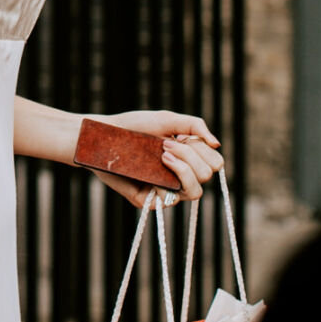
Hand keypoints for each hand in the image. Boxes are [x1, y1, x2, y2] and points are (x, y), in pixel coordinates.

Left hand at [88, 110, 223, 206]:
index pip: (214, 162)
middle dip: (191, 156)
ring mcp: (165, 189)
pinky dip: (167, 183)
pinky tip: (153, 168)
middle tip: (166, 144)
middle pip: (207, 175)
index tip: (181, 137)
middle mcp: (179, 176)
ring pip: (195, 192)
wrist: (103, 136)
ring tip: (162, 155)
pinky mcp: (149, 201)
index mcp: (187, 158)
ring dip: (184, 169)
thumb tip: (217, 144)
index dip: (203, 150)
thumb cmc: (133, 126)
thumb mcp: (167, 120)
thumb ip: (194, 126)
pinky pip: (170, 200)